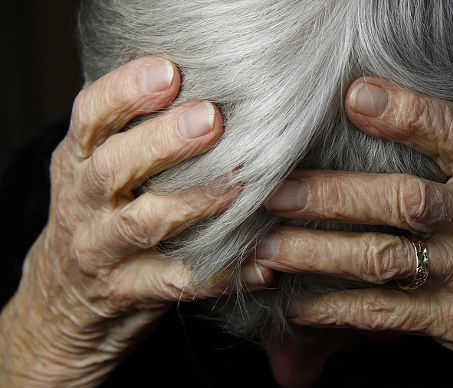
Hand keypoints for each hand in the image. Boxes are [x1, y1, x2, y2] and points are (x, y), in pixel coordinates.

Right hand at [0, 57, 270, 387]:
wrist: (62, 301)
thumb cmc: (96, 219)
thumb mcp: (93, 171)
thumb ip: (129, 133)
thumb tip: (193, 79)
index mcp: (78, 162)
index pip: (90, 117)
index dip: (125, 92)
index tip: (169, 71)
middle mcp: (85, 203)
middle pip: (114, 166)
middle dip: (162, 141)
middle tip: (211, 119)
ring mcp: (103, 251)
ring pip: (144, 223)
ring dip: (193, 201)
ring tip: (238, 185)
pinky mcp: (128, 291)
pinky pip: (177, 283)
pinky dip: (219, 275)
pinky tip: (260, 265)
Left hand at [257, 78, 452, 386]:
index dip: (409, 115)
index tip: (356, 97)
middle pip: (404, 201)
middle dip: (333, 194)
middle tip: (276, 188)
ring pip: (384, 259)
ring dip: (318, 253)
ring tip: (265, 248)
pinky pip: (388, 315)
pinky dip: (337, 311)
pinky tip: (297, 307)